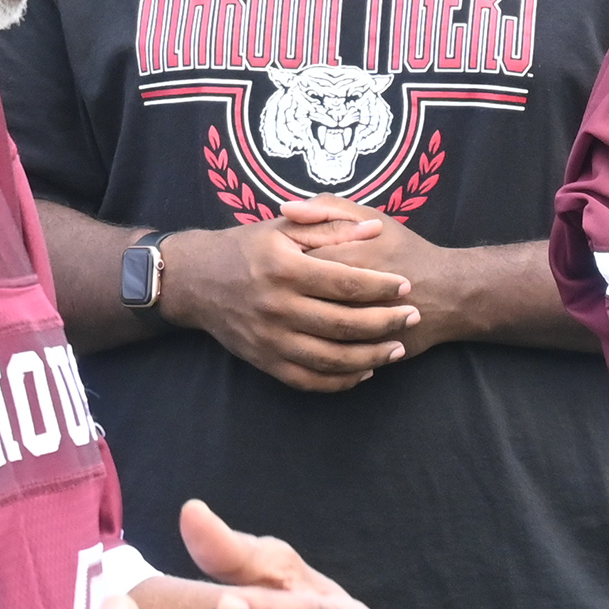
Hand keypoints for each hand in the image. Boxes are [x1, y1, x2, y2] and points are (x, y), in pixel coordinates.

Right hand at [156, 206, 415, 392]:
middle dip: (385, 321)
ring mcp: (268, 339)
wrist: (195, 282)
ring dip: (369, 356)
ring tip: (396, 347)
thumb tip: (375, 230)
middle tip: (413, 316)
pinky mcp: (263, 361)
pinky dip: (339, 381)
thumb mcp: (283, 228)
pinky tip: (363, 371)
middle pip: (343, 323)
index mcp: (283, 269)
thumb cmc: (246, 248)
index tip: (406, 285)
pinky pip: (308, 380)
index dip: (381, 286)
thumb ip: (329, 227)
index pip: (345, 282)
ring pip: (330, 358)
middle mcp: (275, 307)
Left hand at [274, 198, 482, 361]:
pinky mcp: (368, 352)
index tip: (283, 262)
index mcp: (347, 257)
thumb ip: (327, 209)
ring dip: (301, 325)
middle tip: (290, 290)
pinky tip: (316, 339)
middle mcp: (350, 296)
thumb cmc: (405, 250)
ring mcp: (361, 328)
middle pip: (298, 299)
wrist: (449, 293)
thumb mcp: (370, 217)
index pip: (295, 262)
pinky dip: (319, 351)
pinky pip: (330, 356)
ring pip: (313, 333)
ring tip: (301, 313)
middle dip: (289, 296)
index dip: (282, 263)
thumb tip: (285, 209)